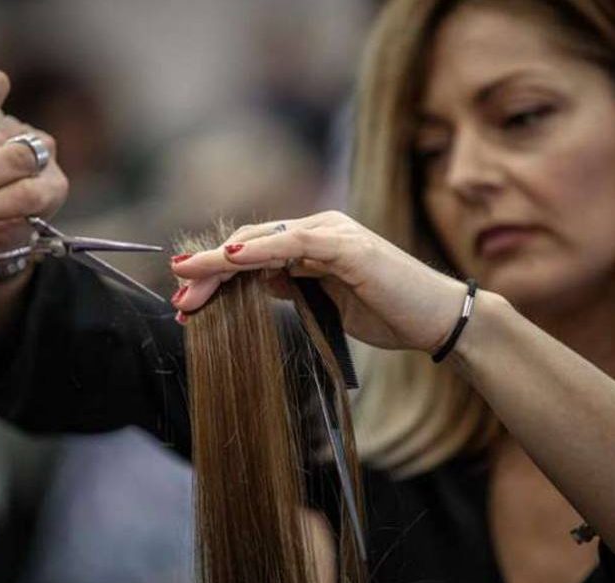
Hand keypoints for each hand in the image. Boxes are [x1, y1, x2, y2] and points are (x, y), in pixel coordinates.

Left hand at [169, 211, 467, 352]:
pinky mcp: (348, 246)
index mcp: (314, 244)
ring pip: (263, 241)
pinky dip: (261, 251)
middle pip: (248, 245)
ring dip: (220, 261)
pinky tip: (231, 259)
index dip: (216, 274)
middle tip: (176, 297)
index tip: (186, 301)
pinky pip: (294, 244)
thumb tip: (251, 286)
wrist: (439, 320)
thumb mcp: (326, 304)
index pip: (253, 254)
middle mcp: (320, 230)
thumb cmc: (390, 313)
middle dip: (207, 270)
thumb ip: (291, 288)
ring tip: (186, 278)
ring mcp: (334, 234)